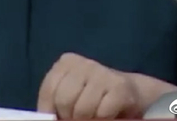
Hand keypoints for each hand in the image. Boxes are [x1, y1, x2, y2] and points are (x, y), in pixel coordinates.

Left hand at [38, 53, 168, 118]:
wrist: (132, 92)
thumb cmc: (94, 96)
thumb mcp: (72, 93)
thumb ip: (57, 101)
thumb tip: (44, 118)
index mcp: (66, 62)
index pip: (48, 89)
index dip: (48, 111)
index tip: (56, 119)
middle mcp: (83, 63)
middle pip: (64, 100)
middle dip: (69, 116)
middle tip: (77, 118)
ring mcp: (102, 73)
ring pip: (83, 109)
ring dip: (87, 120)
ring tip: (93, 116)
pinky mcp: (120, 87)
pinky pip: (102, 113)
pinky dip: (102, 119)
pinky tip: (107, 114)